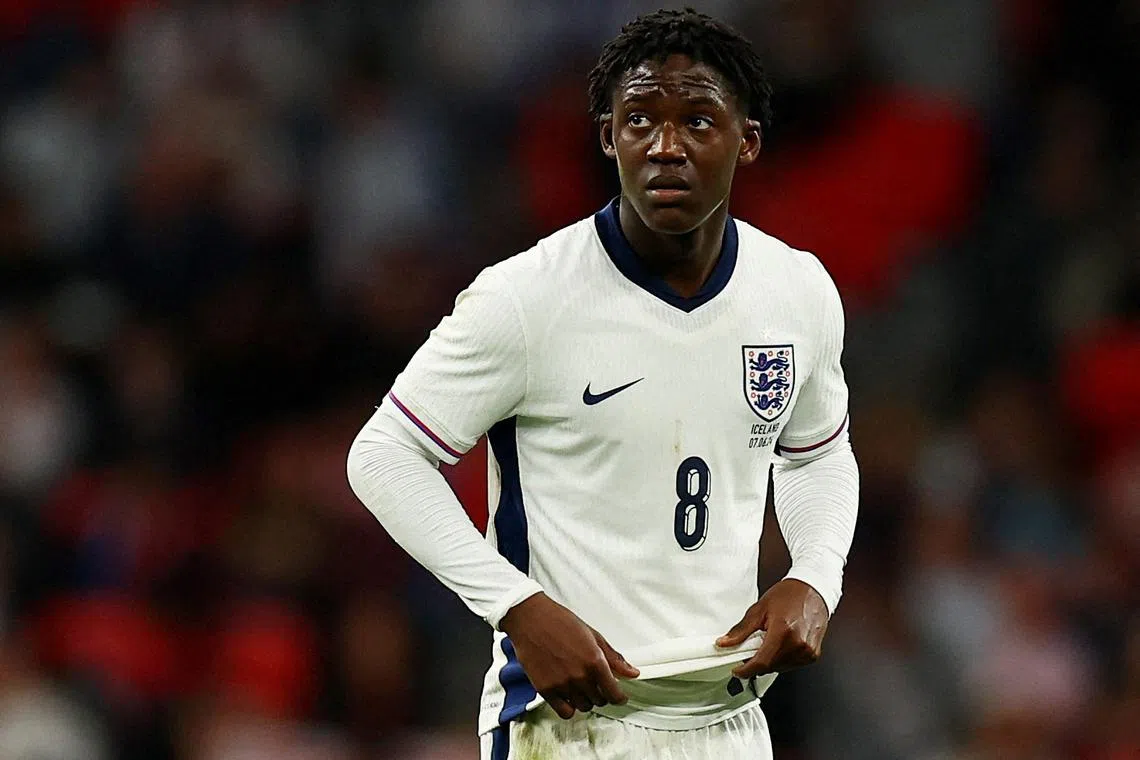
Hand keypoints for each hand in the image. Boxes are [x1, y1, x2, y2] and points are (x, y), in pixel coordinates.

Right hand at [499, 593, 640, 718]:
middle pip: (599, 700)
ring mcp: (562, 684)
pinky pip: (565, 711)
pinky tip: (568, 695)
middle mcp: (579, 676)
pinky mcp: (546, 690)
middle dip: (601, 694)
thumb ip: (613, 657)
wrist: (531, 619)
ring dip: (586, 700)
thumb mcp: (592, 635)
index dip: (619, 697)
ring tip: (580, 686)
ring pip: (584, 706)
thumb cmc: (560, 622)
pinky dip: (570, 707)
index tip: (619, 696)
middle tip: (596, 683)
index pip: (614, 693)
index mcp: (594, 661)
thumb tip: (632, 672)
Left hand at [715, 578, 828, 678]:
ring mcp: (808, 652)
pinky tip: (781, 644)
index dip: (746, 671)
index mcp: (784, 632)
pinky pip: (791, 665)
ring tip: (769, 640)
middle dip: (756, 662)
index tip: (737, 671)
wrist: (813, 589)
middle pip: (770, 667)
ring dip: (769, 661)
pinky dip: (781, 659)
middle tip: (752, 646)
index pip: (761, 662)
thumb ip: (741, 630)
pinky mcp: (813, 655)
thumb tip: (725, 642)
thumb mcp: (760, 609)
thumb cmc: (789, 594)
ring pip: (780, 668)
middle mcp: (799, 645)